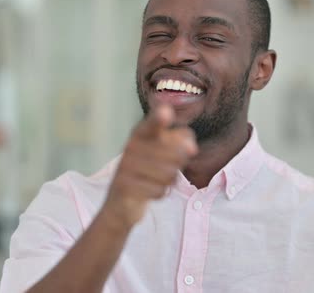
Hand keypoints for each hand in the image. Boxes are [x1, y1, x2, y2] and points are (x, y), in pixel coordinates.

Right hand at [103, 104, 197, 228]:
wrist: (121, 200)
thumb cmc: (149, 169)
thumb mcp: (166, 149)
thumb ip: (182, 139)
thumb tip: (191, 147)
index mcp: (141, 133)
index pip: (152, 124)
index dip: (159, 119)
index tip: (166, 112)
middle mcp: (131, 147)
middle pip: (174, 153)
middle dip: (179, 162)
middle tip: (173, 165)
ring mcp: (125, 167)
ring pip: (168, 173)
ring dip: (170, 179)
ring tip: (161, 179)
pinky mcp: (124, 187)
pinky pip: (158, 190)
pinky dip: (161, 193)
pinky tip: (152, 190)